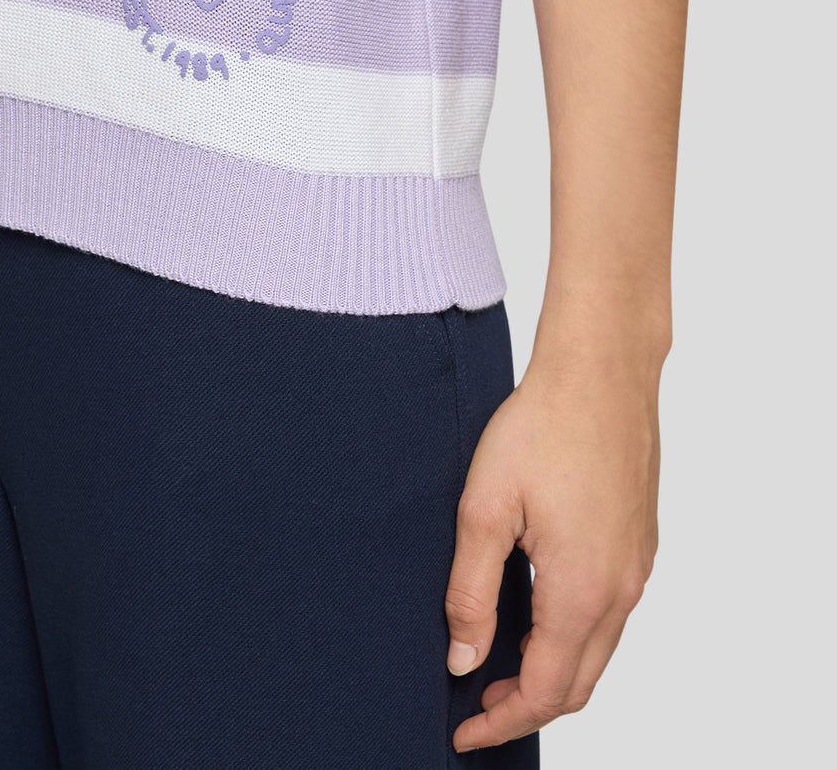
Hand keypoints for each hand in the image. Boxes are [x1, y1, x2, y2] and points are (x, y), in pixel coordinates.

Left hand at [444, 334, 663, 751]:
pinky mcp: (640, 541)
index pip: (546, 691)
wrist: (601, 371)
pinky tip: (537, 611)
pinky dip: (574, 634)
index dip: (502, 722)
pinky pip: (611, 611)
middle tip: (476, 706)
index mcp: (582, 591)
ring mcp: (638, 566)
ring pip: (599, 648)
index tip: (464, 734)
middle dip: (528, 706)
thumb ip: (471, 592)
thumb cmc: (540, 427)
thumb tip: (463, 660)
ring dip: (552, 669)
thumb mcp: (484, 509)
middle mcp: (621, 589)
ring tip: (499, 662)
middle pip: (580, 683)